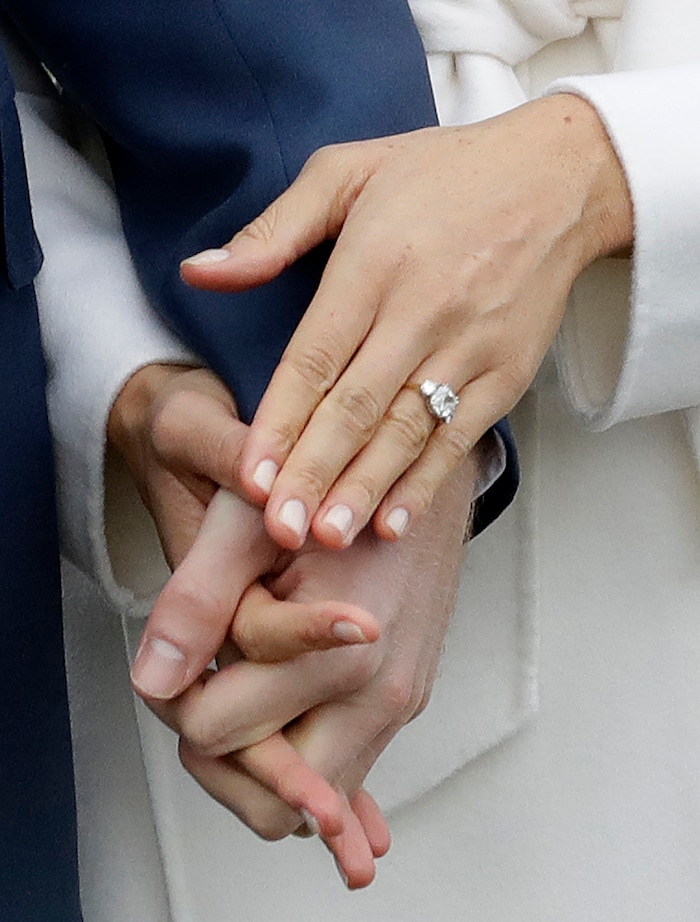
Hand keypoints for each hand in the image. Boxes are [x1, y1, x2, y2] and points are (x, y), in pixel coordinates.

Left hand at [108, 366, 383, 882]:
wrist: (411, 461)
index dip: (173, 702)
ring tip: (236, 696)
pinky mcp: (409, 696)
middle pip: (276, 804)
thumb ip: (198, 601)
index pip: (214, 736)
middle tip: (201, 693)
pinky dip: (312, 764)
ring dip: (264, 762)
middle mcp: (382, 696)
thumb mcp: (247, 524)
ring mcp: (402, 702)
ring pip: (318, 798)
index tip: (176, 661)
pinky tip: (289, 751)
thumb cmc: (324, 482)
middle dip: (220, 758)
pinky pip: (352, 765)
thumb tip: (152, 683)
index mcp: (339, 656)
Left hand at [182, 93, 632, 551]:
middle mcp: (421, 310)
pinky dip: (425, 482)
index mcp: (373, 263)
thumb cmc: (444, 173)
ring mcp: (470, 346)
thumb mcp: (348, 172)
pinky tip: (392, 521)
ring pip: (406, 431)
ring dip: (363, 488)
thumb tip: (197, 271)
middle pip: (356, 406)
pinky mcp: (507, 373)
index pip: (315, 356)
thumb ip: (272, 230)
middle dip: (314, 472)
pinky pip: (460, 437)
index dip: (280, 420)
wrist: (558, 178)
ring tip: (327, 537)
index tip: (251, 474)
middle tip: (280, 528)